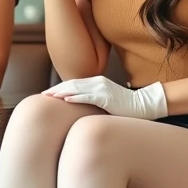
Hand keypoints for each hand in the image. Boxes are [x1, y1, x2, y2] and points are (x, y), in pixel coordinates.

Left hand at [42, 75, 167, 120]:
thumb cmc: (125, 105)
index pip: (74, 84)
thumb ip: (94, 99)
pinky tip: (65, 100)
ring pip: (77, 89)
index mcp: (97, 82)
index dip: (60, 87)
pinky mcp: (106, 97)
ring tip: (49, 96)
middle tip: (43, 94)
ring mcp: (102, 89)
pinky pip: (87, 97)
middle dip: (56, 89)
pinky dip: (75, 98)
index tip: (48, 93)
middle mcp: (98, 82)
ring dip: (62, 92)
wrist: (144, 105)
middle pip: (72, 84)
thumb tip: (82, 105)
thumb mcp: (107, 99)